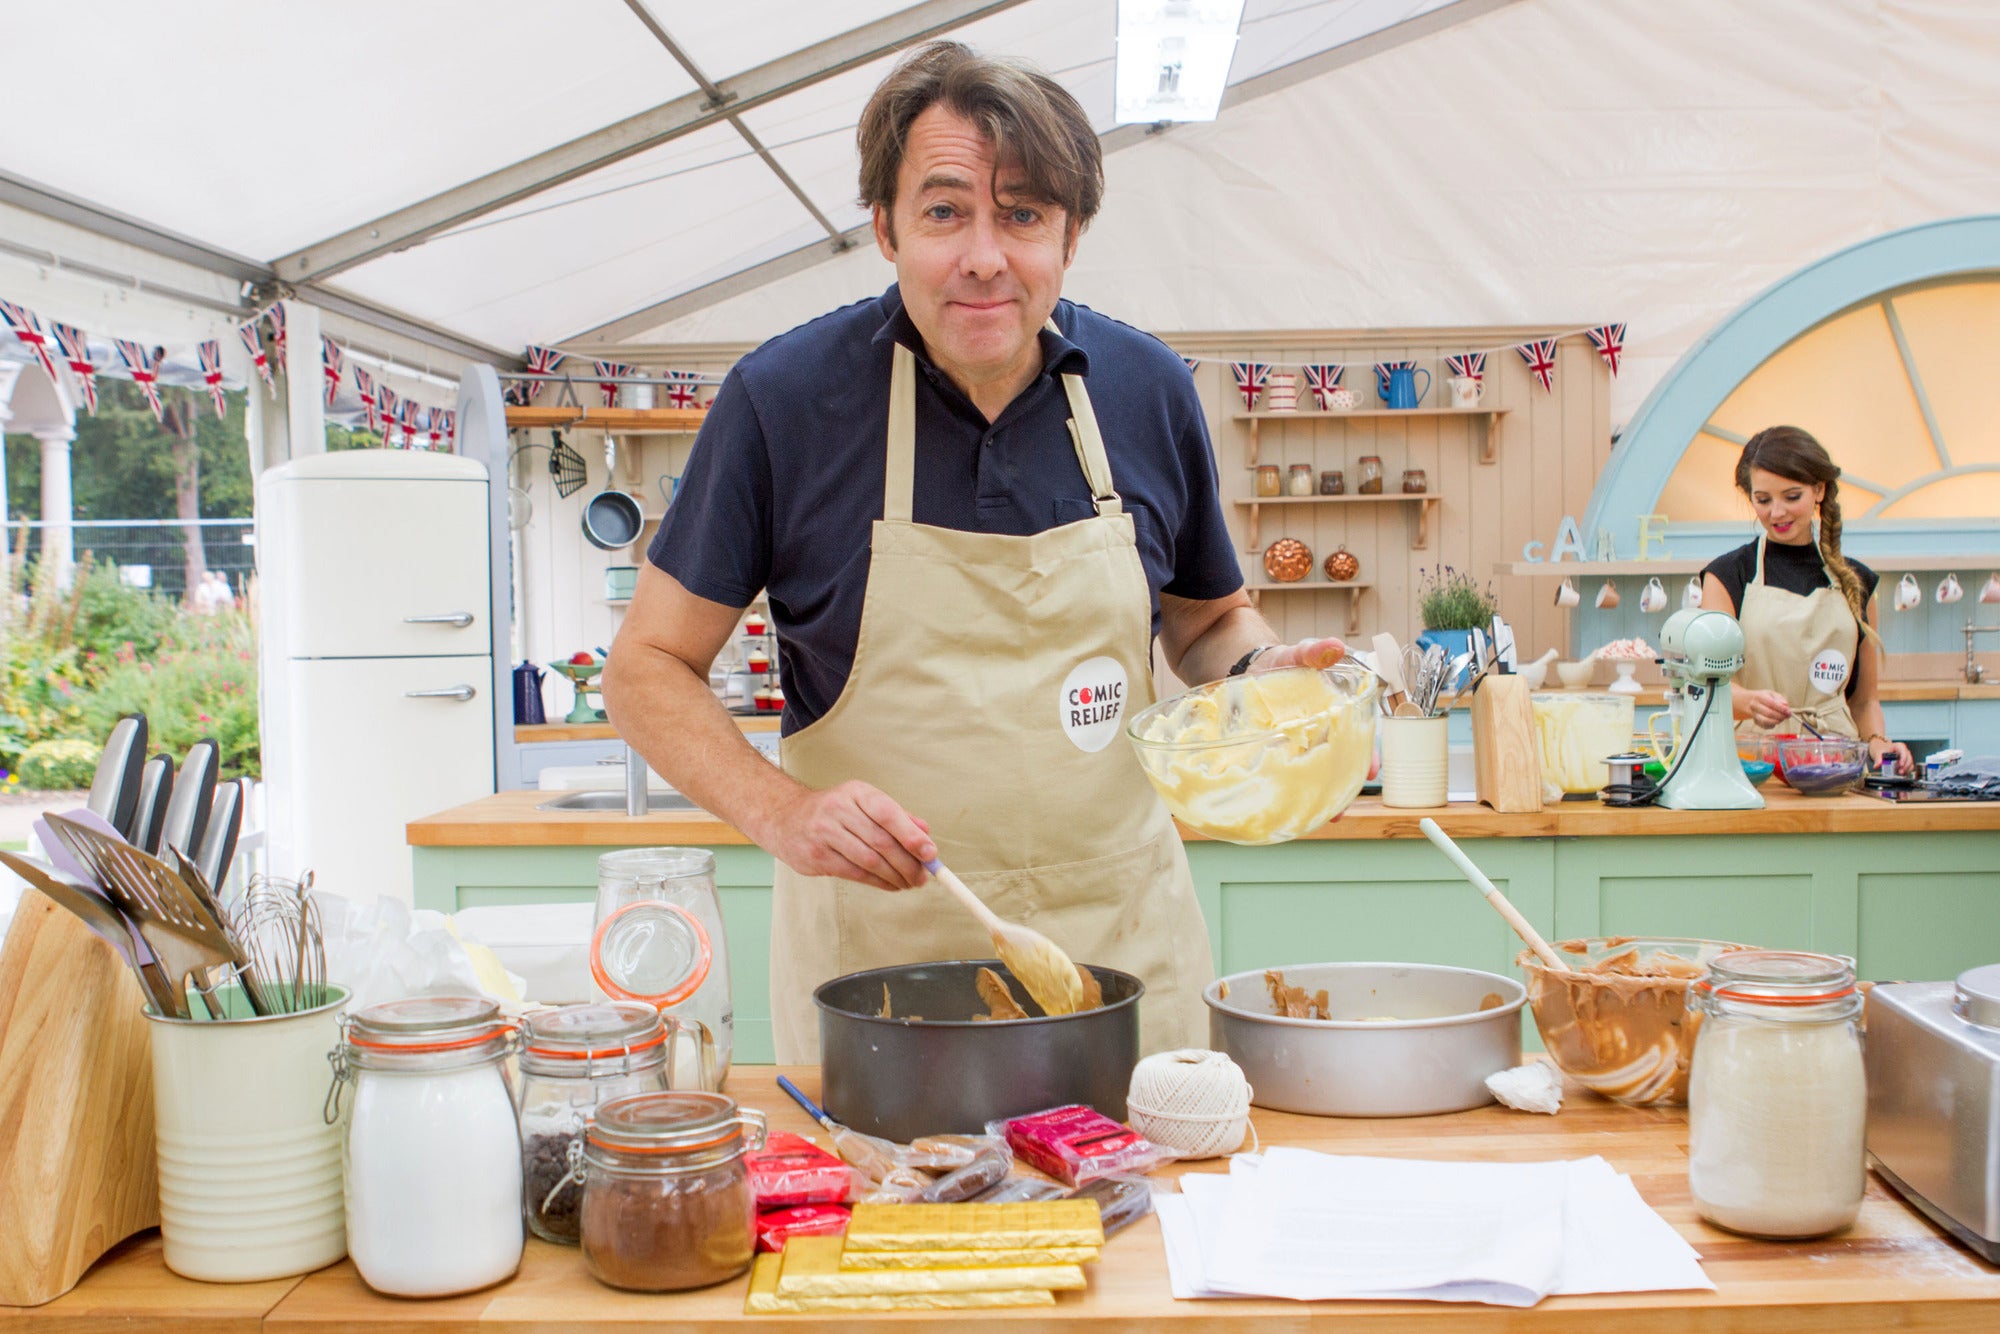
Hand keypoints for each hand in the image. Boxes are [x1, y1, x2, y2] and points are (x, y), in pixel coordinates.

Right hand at [759, 780, 934, 891]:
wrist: (784, 818)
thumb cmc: (832, 810)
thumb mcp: (863, 802)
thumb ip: (896, 816)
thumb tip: (925, 834)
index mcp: (856, 792)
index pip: (887, 813)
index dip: (911, 835)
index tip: (930, 853)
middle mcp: (838, 809)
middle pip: (881, 841)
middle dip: (907, 863)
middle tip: (922, 877)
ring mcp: (824, 833)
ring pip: (869, 861)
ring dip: (894, 877)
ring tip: (909, 883)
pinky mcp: (816, 857)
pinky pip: (855, 874)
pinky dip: (877, 882)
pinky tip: (889, 885)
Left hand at [1251, 638, 1371, 820]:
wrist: (1249, 670)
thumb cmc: (1281, 664)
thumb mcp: (1297, 655)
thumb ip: (1314, 652)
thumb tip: (1335, 647)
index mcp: (1332, 718)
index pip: (1357, 742)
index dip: (1366, 758)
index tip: (1370, 770)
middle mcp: (1316, 740)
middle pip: (1336, 769)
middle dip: (1340, 790)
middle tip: (1340, 810)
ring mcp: (1293, 752)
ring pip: (1310, 780)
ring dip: (1313, 799)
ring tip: (1314, 819)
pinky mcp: (1268, 757)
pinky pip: (1279, 778)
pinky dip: (1280, 794)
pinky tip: (1277, 809)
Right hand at [1739, 689, 1792, 729]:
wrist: (1750, 702)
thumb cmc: (1763, 697)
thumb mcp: (1771, 694)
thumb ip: (1779, 698)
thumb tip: (1786, 706)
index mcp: (1758, 697)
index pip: (1771, 703)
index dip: (1781, 708)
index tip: (1789, 711)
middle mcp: (1754, 706)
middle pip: (1769, 713)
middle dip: (1781, 716)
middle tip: (1788, 716)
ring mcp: (1754, 715)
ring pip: (1766, 721)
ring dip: (1777, 721)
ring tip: (1782, 718)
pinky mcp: (1755, 722)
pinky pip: (1765, 726)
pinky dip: (1773, 725)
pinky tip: (1775, 720)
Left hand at [1868, 737, 1913, 775]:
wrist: (1881, 750)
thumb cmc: (1881, 750)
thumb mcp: (1878, 753)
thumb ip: (1878, 760)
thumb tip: (1876, 766)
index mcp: (1899, 746)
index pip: (1904, 752)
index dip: (1903, 758)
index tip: (1900, 765)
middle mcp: (1905, 751)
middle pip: (1909, 758)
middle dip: (1905, 766)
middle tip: (1900, 772)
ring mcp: (1906, 757)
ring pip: (1910, 764)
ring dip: (1907, 770)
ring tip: (1900, 774)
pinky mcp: (1906, 763)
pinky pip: (1909, 767)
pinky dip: (1906, 772)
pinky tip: (1901, 775)